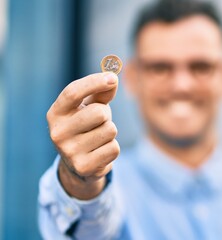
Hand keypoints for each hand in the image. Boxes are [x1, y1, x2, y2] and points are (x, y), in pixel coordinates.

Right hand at [47, 72, 119, 199]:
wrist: (77, 163)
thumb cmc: (86, 126)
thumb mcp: (89, 107)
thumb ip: (100, 92)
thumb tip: (113, 78)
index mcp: (56, 113)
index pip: (73, 92)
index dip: (94, 82)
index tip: (112, 78)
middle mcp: (58, 132)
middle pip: (99, 113)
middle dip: (106, 116)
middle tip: (98, 123)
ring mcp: (69, 151)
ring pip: (110, 130)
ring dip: (110, 132)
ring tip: (98, 138)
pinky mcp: (84, 166)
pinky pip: (114, 148)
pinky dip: (112, 148)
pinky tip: (100, 152)